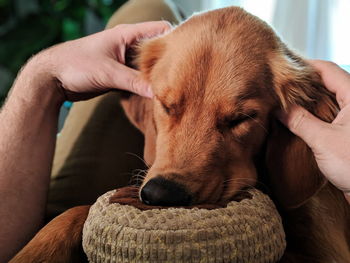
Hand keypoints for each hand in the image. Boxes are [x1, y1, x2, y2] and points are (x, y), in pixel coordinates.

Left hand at [32, 21, 170, 100]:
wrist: (53, 78)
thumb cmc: (76, 65)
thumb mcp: (108, 72)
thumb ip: (134, 81)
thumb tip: (157, 93)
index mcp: (127, 35)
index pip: (159, 30)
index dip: (174, 40)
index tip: (186, 55)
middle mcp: (128, 46)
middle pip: (156, 51)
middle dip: (167, 62)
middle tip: (181, 77)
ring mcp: (124, 61)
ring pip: (148, 67)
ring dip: (156, 77)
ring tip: (171, 88)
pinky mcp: (119, 75)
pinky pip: (139, 79)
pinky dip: (146, 86)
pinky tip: (154, 95)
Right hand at [277, 60, 349, 194]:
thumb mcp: (322, 140)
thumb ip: (299, 121)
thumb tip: (279, 109)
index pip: (328, 70)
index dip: (305, 66)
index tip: (284, 68)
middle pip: (327, 83)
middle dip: (303, 84)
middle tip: (280, 87)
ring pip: (327, 100)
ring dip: (306, 101)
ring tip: (284, 102)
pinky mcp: (348, 133)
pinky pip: (328, 116)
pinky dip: (313, 115)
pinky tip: (297, 120)